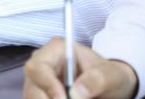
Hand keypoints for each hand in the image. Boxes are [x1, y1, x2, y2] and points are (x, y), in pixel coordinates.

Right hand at [23, 38, 138, 98]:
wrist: (112, 85)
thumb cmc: (111, 75)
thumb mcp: (111, 75)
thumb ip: (96, 80)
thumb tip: (76, 93)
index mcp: (56, 50)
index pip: (39, 66)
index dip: (47, 84)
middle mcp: (42, 64)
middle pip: (32, 86)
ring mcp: (40, 81)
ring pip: (32, 96)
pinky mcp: (42, 93)